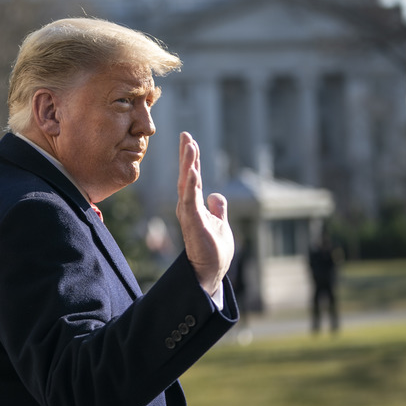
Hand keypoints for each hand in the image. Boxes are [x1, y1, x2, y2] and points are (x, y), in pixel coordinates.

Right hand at [176, 132, 233, 295]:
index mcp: (194, 205)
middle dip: (186, 155)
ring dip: (188, 164)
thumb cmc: (213, 249)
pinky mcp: (193, 222)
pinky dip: (190, 184)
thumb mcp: (219, 222)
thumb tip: (216, 195)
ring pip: (187, 183)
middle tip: (186, 135)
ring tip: (189, 145)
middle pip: (186, 175)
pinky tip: (193, 171)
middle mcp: (187, 206)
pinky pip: (190, 199)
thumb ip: (217, 208)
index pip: (191, 177)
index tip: (189, 140)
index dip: (190, 159)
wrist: (211, 270)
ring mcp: (189, 213)